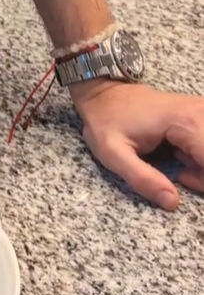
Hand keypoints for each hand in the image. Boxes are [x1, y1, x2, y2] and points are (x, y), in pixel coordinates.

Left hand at [70, 81, 203, 209]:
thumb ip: (141, 178)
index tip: (183, 181)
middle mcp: (199, 111)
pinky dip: (201, 157)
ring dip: (202, 166)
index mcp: (183, 121)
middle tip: (181, 176)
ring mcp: (201, 110)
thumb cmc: (105, 120)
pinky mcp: (199, 113)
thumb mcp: (112, 153)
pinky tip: (182, 156)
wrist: (102, 92)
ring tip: (179, 164)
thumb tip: (172, 202)